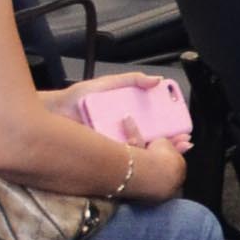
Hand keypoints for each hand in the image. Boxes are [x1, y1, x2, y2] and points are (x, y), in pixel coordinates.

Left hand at [54, 73, 193, 191]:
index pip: (156, 124)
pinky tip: (144, 156)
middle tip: (182, 142)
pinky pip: (121, 159)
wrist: (54, 111)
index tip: (184, 130)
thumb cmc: (78, 97)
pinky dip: (134, 160)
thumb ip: (132, 79)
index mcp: (128, 116)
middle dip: (171, 143)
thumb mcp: (108, 84)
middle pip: (152, 140)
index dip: (172, 128)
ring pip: (140, 152)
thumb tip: (156, 80)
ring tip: (168, 151)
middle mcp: (123, 132)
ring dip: (157, 154)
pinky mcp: (102, 154)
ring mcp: (114, 145)